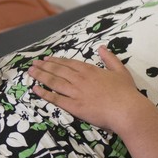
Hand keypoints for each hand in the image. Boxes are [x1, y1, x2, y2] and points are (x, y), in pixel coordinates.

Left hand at [28, 48, 143, 131]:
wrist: (126, 110)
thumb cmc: (126, 92)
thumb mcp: (120, 71)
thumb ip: (110, 58)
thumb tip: (101, 47)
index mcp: (90, 70)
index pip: (69, 63)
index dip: (56, 60)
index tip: (47, 59)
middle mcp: (80, 79)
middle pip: (58, 70)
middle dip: (44, 66)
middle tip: (34, 64)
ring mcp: (76, 92)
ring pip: (54, 81)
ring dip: (41, 76)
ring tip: (31, 72)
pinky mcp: (74, 106)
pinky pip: (56, 98)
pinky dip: (44, 93)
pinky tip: (36, 89)